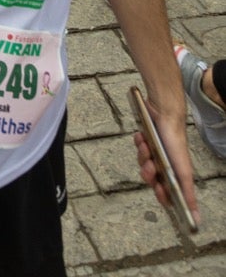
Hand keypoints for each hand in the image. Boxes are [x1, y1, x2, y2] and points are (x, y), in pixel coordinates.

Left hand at [134, 99, 197, 226]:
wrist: (163, 114)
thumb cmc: (176, 142)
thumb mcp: (183, 172)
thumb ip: (188, 195)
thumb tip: (196, 220)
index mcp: (174, 176)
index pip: (165, 195)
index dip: (161, 195)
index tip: (159, 189)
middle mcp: (164, 166)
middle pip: (151, 179)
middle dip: (149, 172)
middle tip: (151, 164)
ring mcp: (154, 154)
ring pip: (143, 164)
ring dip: (143, 156)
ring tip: (146, 145)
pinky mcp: (146, 142)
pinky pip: (138, 148)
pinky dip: (139, 143)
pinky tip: (142, 137)